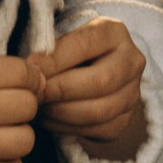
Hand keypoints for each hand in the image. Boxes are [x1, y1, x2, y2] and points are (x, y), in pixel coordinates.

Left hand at [34, 18, 147, 154]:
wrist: (96, 75)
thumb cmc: (73, 52)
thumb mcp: (67, 39)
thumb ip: (52, 50)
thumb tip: (31, 67)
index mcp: (115, 33)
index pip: (85, 44)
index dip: (55, 58)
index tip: (30, 67)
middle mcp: (132, 62)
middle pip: (100, 81)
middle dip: (61, 89)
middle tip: (34, 93)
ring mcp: (132, 94)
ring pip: (98, 110)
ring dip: (61, 112)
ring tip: (38, 107)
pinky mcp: (123, 121)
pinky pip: (95, 130)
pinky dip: (66, 127)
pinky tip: (48, 119)